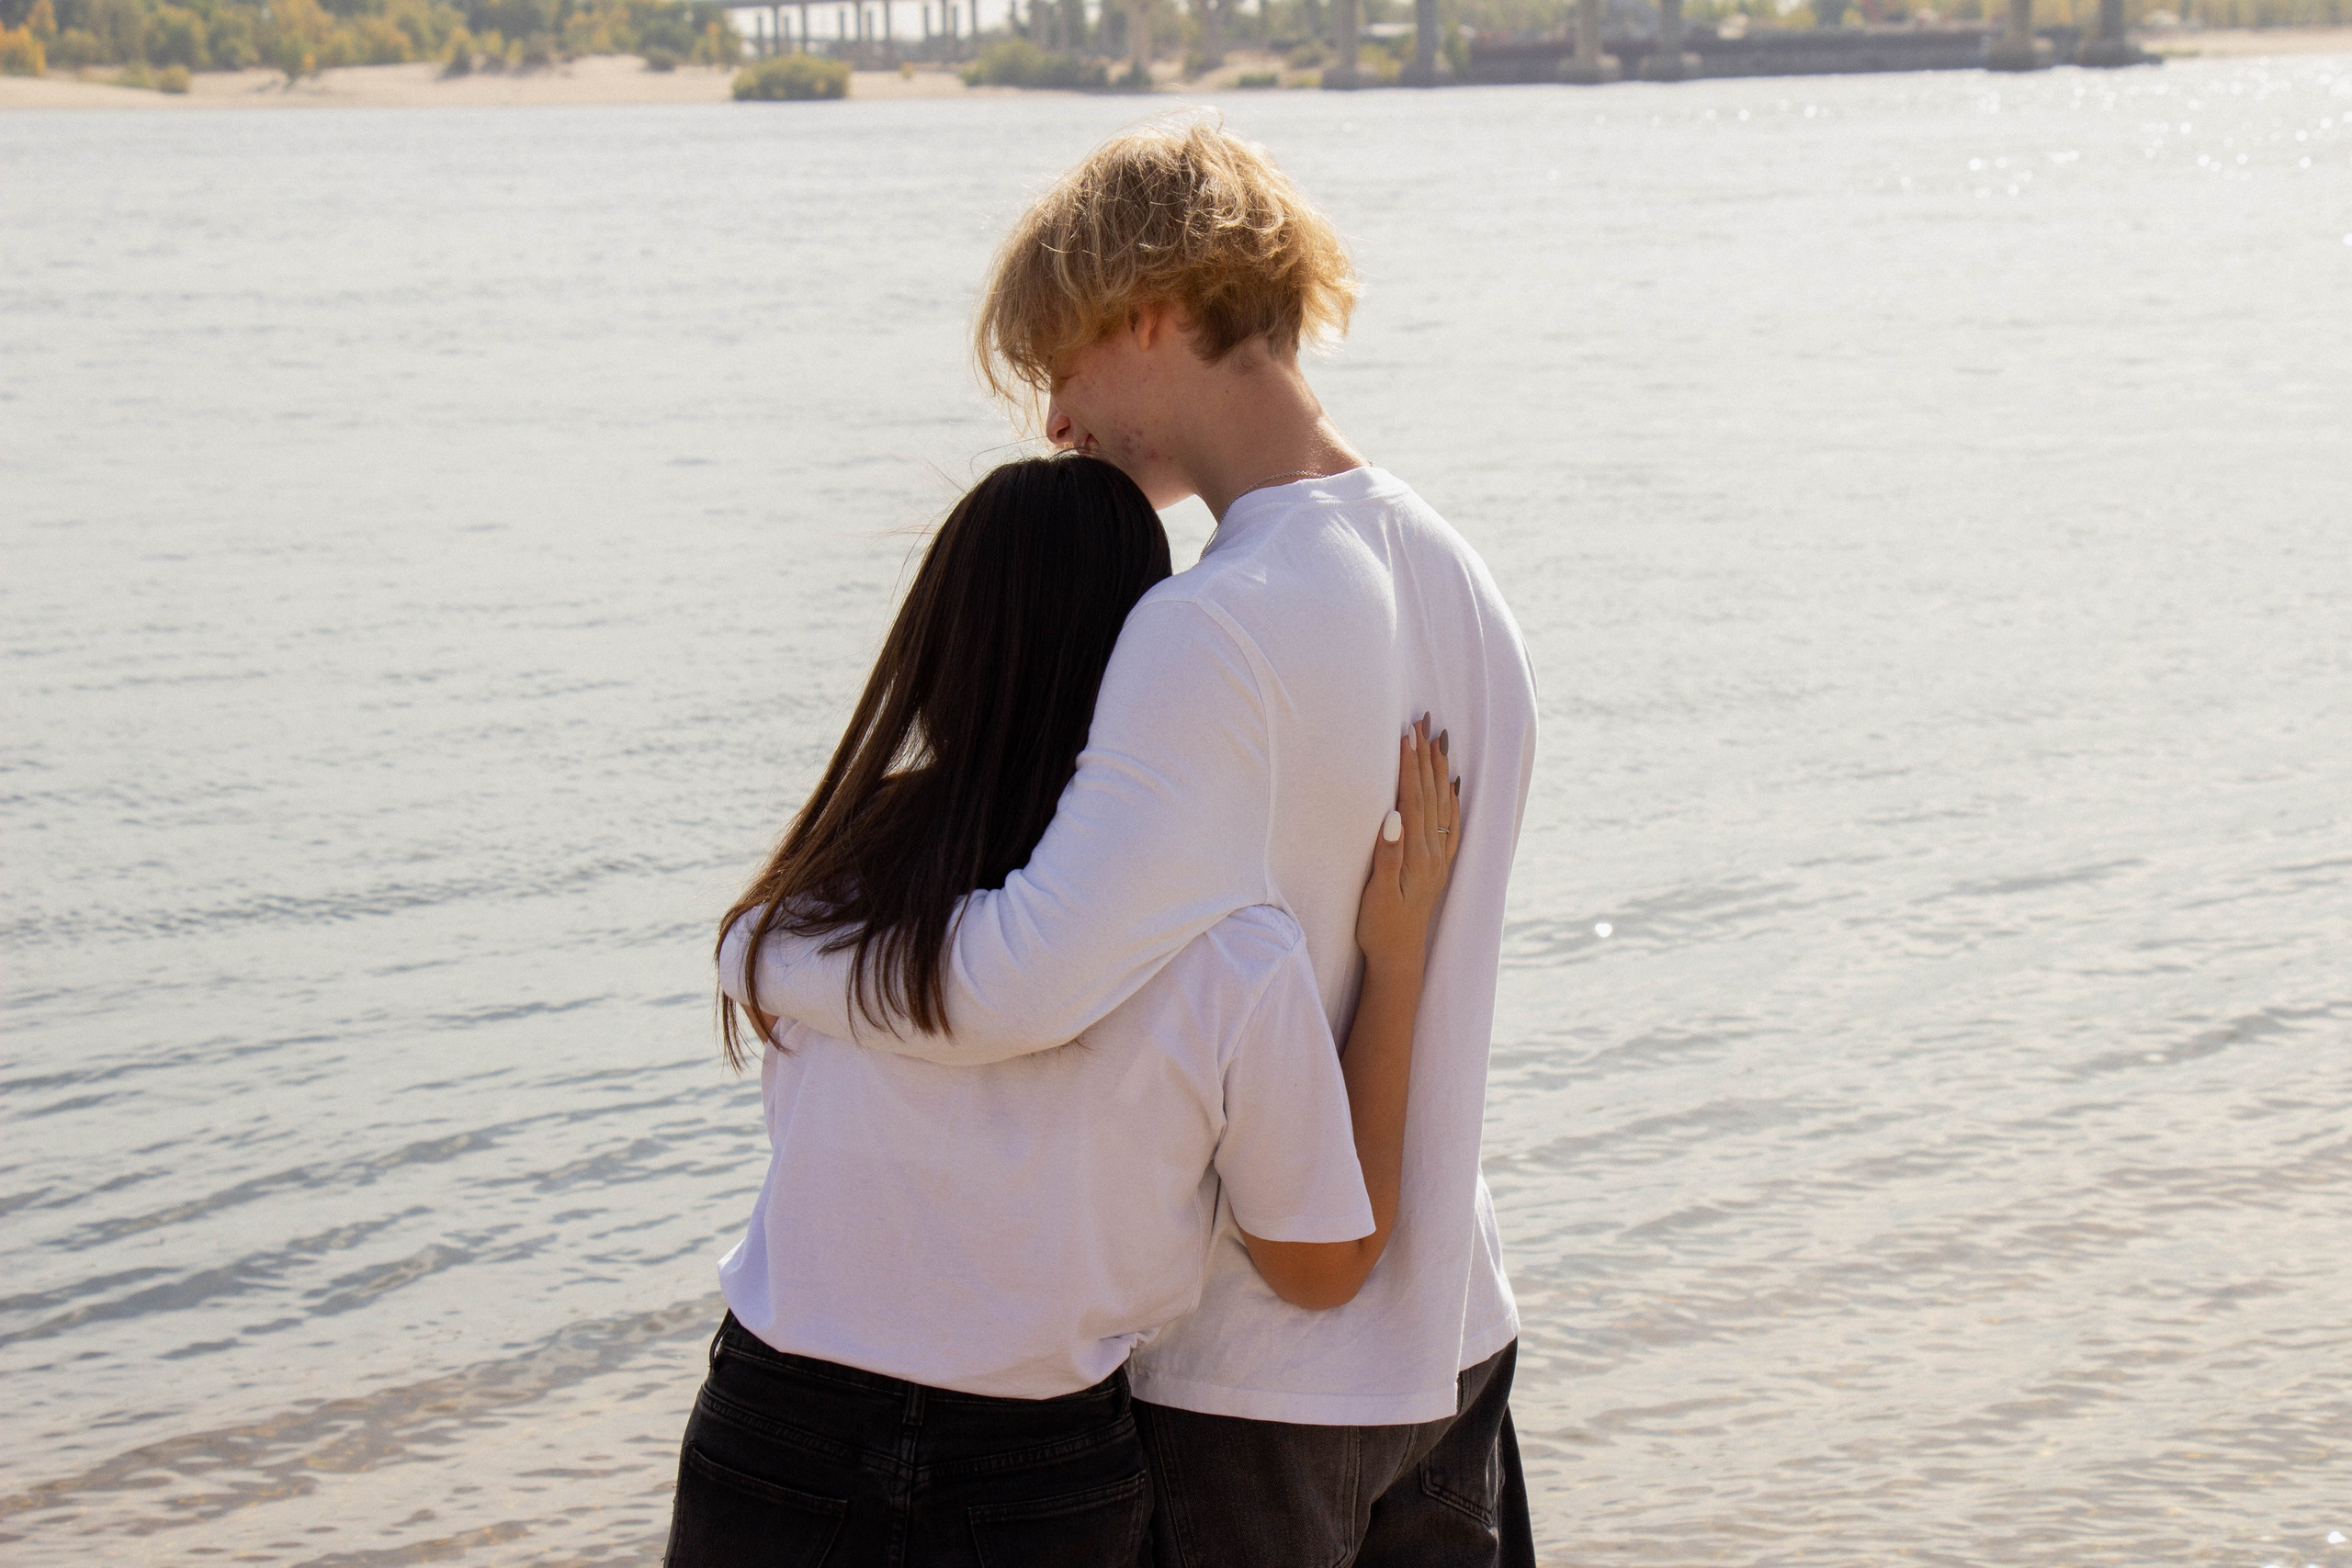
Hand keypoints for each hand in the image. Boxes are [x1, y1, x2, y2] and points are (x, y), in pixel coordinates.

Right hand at [1354, 715, 1460, 974]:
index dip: (1409, 765)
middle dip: (1426, 756)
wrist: (1399, 959)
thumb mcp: (1377, 893)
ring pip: (1441, 804)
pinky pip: (1450, 825)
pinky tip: (1452, 784)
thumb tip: (1394, 815)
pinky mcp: (1438, 867)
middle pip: (1431, 794)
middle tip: (1423, 721)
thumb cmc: (1380, 927)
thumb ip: (1387, 855)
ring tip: (1438, 739)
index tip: (1406, 733)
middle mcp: (1433, 853)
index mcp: (1417, 855)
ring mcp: (1438, 859)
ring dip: (1438, 770)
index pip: (1414, 799)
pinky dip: (1451, 800)